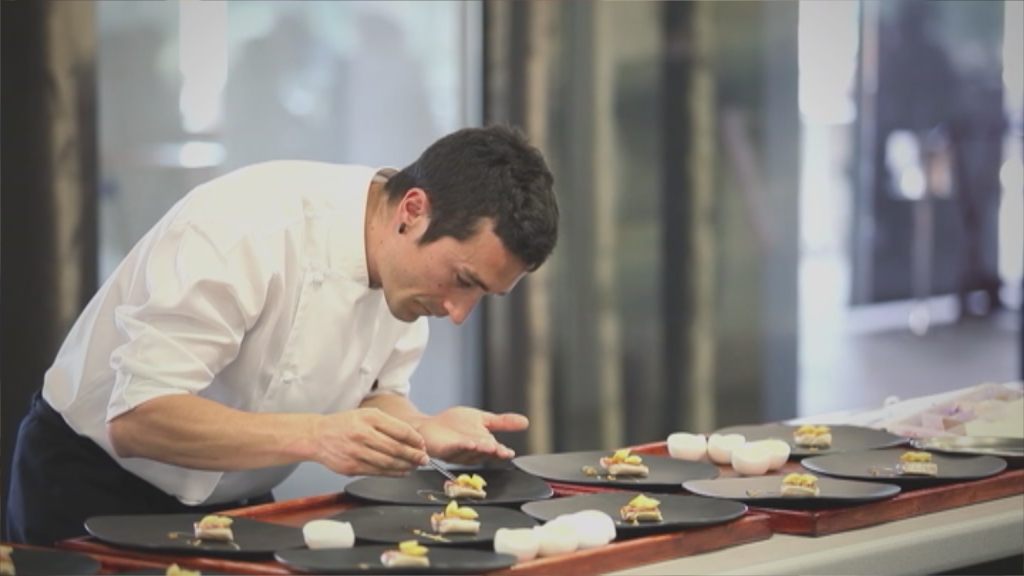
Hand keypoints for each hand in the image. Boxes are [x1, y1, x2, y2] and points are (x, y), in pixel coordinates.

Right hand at [311, 408, 427, 476]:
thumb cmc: (344, 424)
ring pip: (388, 463)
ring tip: (415, 466)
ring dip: (405, 466)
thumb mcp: (366, 414)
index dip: (415, 439)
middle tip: (424, 458)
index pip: (400, 430)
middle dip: (414, 455)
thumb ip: (388, 424)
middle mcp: (362, 434)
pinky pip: (377, 472)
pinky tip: (401, 471)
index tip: (423, 444)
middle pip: (396, 448)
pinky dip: (393, 473)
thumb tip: (412, 438)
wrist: (317, 436)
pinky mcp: (351, 467)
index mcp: (369, 418)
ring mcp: (356, 452)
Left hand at [416, 407, 528, 464]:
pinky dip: (462, 447)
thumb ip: (503, 422)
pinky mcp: (444, 450)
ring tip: (487, 444)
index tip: (509, 452)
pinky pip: (454, 450)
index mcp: (483, 446)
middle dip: (492, 452)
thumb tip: (526, 422)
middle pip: (484, 454)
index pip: (495, 452)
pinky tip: (469, 442)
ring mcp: (458, 454)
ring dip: (479, 450)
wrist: (430, 425)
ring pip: (470, 453)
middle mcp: (472, 453)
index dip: (501, 453)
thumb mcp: (483, 419)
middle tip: (499, 449)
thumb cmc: (454, 425)